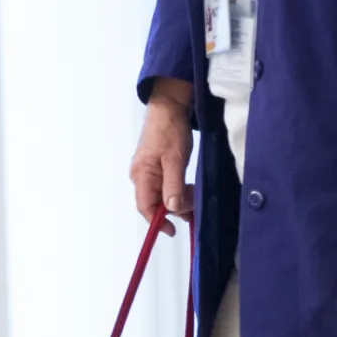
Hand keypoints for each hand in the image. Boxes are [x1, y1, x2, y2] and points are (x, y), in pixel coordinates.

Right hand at [130, 81, 195, 230]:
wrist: (169, 106)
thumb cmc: (170, 130)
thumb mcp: (175, 159)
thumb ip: (173, 185)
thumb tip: (171, 208)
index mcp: (141, 175)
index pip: (145, 207)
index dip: (158, 221)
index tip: (173, 230)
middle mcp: (141, 175)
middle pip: (154, 203)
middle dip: (174, 208)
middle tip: (194, 205)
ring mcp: (148, 171)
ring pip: (162, 195)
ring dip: (178, 199)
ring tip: (194, 196)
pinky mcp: (157, 167)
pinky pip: (165, 186)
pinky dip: (178, 191)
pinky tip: (189, 189)